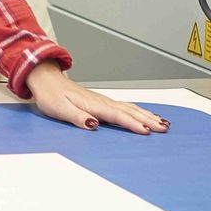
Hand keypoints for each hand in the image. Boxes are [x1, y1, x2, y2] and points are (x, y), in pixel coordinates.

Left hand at [25, 61, 167, 133]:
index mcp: (93, 104)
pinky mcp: (102, 102)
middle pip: (129, 111)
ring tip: (163, 123)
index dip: (132, 124)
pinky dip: (138, 111)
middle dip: (148, 120)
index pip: (117, 115)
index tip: (146, 131)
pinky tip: (145, 115)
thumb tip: (94, 124)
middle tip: (164, 129)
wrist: (46, 80)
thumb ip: (77, 117)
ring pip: (130, 108)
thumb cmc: (51, 95)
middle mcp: (102, 101)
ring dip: (147, 115)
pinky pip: (125, 107)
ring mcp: (103, 101)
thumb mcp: (59, 109)